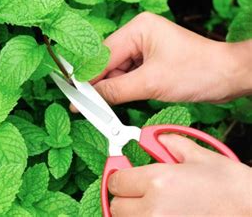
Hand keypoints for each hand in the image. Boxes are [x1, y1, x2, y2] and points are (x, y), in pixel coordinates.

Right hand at [87, 12, 251, 104]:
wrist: (229, 77)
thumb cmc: (199, 71)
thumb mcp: (151, 83)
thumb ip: (115, 90)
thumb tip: (88, 99)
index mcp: (138, 27)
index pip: (103, 54)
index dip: (88, 77)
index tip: (74, 96)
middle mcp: (139, 33)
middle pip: (107, 62)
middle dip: (99, 84)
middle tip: (85, 106)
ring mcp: (144, 46)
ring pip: (116, 70)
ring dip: (111, 88)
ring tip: (102, 107)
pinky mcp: (150, 60)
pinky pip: (127, 74)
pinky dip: (122, 88)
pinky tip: (116, 100)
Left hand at [108, 134, 251, 215]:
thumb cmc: (232, 188)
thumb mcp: (200, 156)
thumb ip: (170, 143)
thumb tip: (155, 138)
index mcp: (157, 181)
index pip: (116, 181)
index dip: (119, 175)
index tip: (123, 173)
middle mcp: (153, 209)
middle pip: (117, 206)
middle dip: (124, 196)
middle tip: (138, 190)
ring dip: (134, 213)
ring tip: (152, 204)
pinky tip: (161, 213)